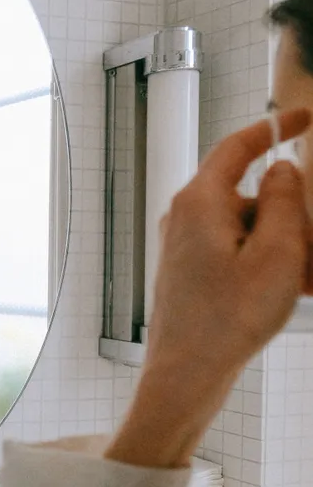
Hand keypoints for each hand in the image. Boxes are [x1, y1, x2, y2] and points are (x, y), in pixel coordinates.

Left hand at [149, 108, 311, 372]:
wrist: (187, 370)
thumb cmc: (227, 319)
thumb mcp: (277, 253)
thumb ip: (284, 200)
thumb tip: (280, 169)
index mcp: (200, 201)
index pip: (237, 147)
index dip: (272, 127)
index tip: (301, 115)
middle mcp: (186, 215)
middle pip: (253, 196)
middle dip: (292, 220)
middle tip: (309, 257)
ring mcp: (185, 242)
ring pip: (250, 229)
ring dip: (284, 249)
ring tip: (302, 283)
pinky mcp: (190, 266)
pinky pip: (237, 252)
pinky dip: (266, 264)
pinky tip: (290, 291)